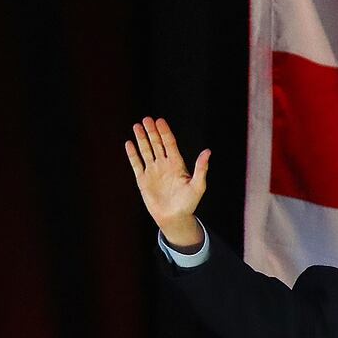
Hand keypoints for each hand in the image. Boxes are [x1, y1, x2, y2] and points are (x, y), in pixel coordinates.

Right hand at [125, 116, 209, 244]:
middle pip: (157, 144)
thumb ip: (201, 168)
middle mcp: (164, 165)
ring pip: (146, 151)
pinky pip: (137, 164)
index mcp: (177, 164)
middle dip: (152, 131)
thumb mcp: (198, 186)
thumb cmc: (188, 203)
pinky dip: (133, 154)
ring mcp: (153, 171)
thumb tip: (208, 151)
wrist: (174, 218)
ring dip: (141, 139)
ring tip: (137, 126)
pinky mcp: (143, 180)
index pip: (169, 143)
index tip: (160, 121)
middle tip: (147, 119)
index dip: (165, 132)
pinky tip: (129, 144)